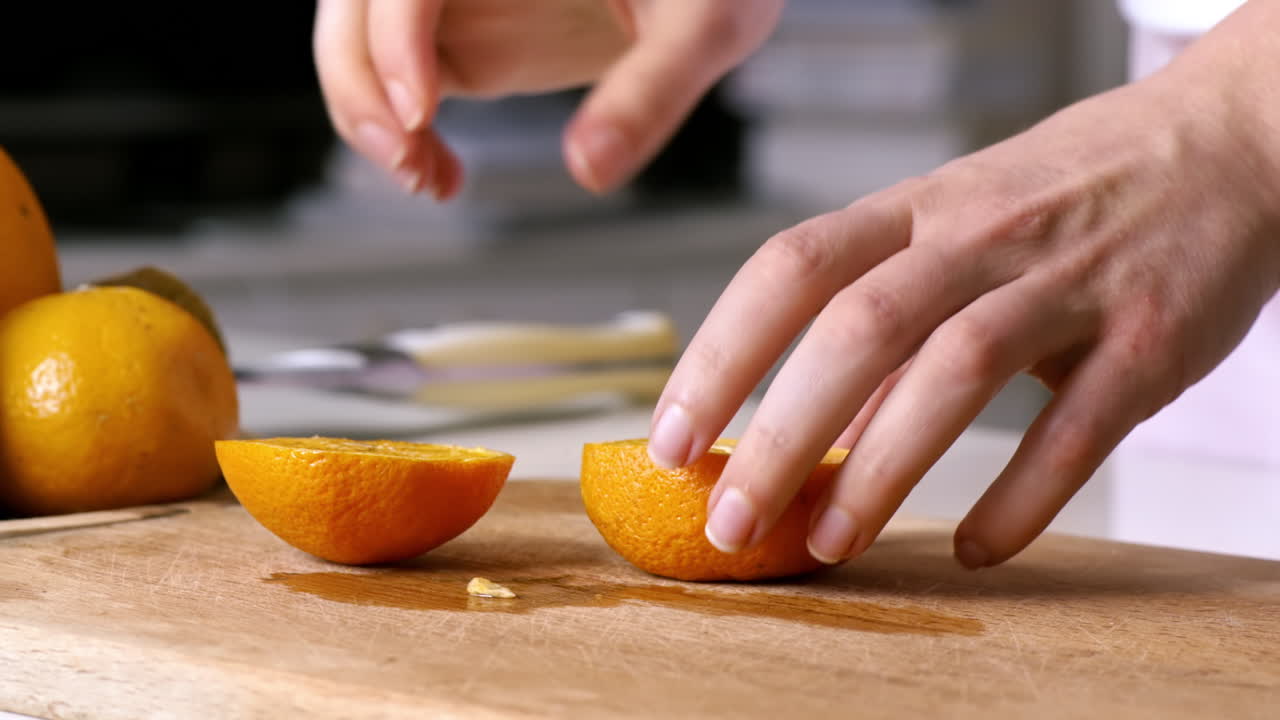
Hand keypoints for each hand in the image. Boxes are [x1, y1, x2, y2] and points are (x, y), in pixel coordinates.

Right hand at [312, 0, 781, 197]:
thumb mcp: (705, 26)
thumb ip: (650, 91)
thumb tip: (590, 168)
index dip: (394, 34)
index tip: (420, 111)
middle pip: (354, 3)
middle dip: (358, 82)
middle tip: (410, 161)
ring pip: (356, 40)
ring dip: (368, 114)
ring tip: (429, 179)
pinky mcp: (458, 36)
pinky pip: (395, 80)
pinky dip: (399, 134)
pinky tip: (442, 178)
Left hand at [647, 1, 1279, 569]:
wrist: (1229, 138)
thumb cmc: (1066, 195)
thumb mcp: (958, 232)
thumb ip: (887, 330)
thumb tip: (818, 436)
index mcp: (916, 207)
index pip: (790, 268)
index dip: (718, 355)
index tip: (670, 440)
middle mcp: (979, 234)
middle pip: (857, 327)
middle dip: (779, 433)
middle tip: (729, 521)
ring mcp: (1067, 280)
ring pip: (955, 370)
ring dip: (882, 469)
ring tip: (830, 543)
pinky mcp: (1148, 334)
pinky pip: (1077, 426)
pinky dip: (1020, 497)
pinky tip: (974, 547)